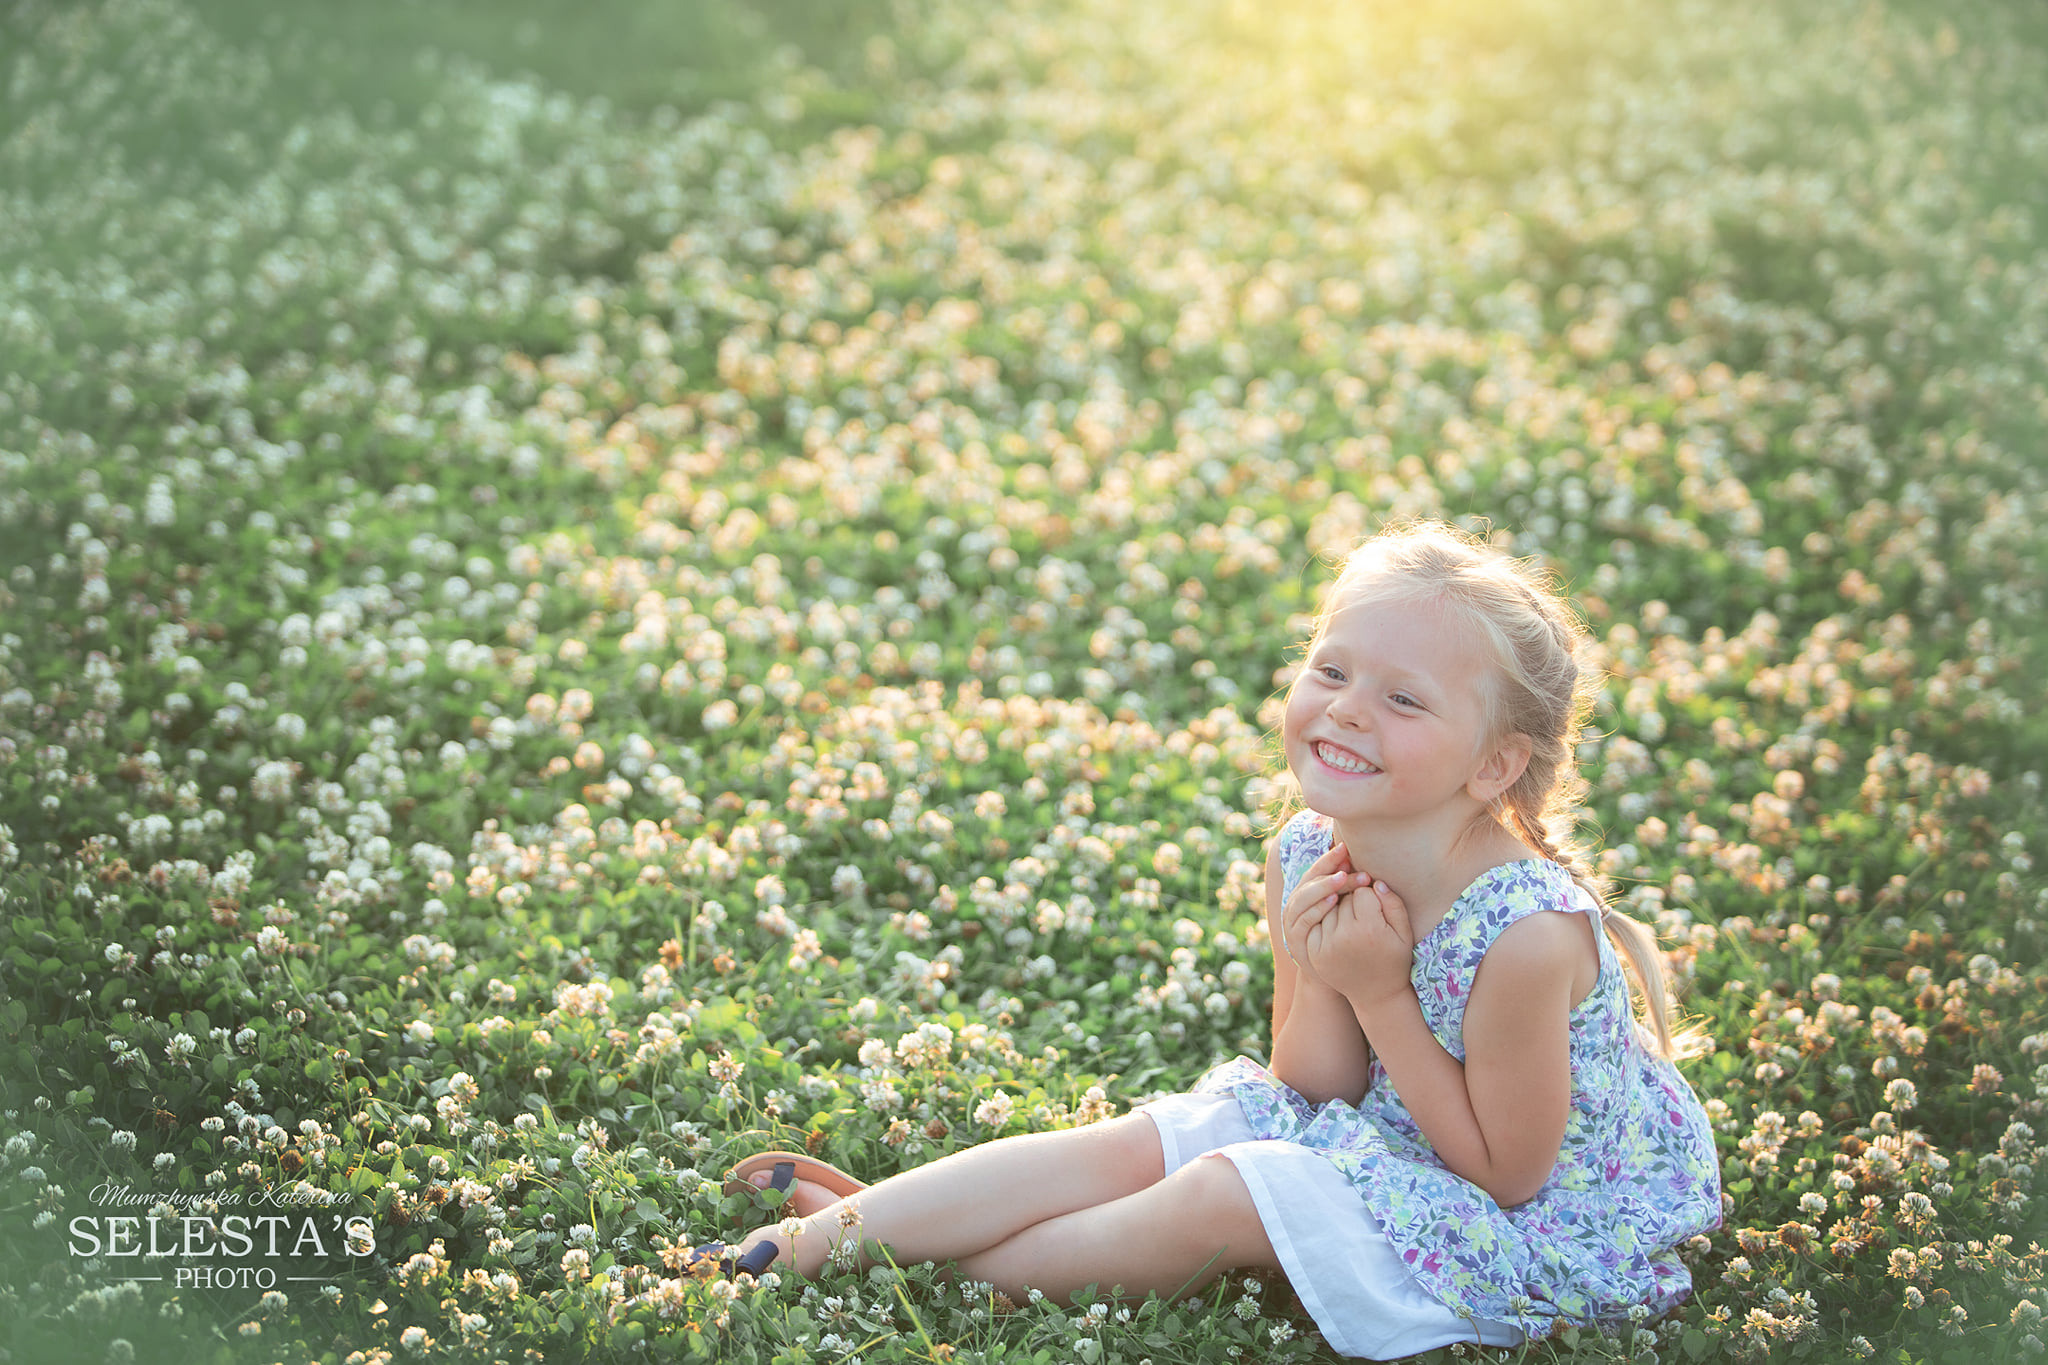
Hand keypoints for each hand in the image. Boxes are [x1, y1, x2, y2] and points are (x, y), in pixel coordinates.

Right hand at [1278, 842, 1376, 987]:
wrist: (1336, 979)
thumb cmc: (1346, 941)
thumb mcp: (1346, 912)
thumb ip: (1345, 890)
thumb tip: (1353, 862)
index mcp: (1309, 895)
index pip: (1316, 870)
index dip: (1329, 858)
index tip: (1347, 848)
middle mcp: (1296, 905)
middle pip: (1308, 880)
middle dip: (1327, 867)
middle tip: (1347, 859)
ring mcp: (1293, 922)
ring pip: (1303, 897)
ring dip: (1323, 886)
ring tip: (1343, 877)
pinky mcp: (1296, 939)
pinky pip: (1304, 920)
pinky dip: (1317, 908)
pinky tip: (1334, 901)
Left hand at [1295, 874, 1415, 1008]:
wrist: (1375, 994)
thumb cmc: (1394, 960)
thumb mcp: (1404, 933)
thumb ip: (1393, 904)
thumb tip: (1376, 882)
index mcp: (1369, 928)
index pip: (1362, 891)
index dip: (1370, 895)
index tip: (1376, 907)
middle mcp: (1344, 936)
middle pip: (1343, 898)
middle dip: (1352, 900)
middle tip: (1363, 915)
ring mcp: (1326, 944)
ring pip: (1327, 908)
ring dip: (1337, 909)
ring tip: (1351, 924)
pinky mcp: (1314, 952)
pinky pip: (1316, 922)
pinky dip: (1325, 922)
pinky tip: (1338, 932)